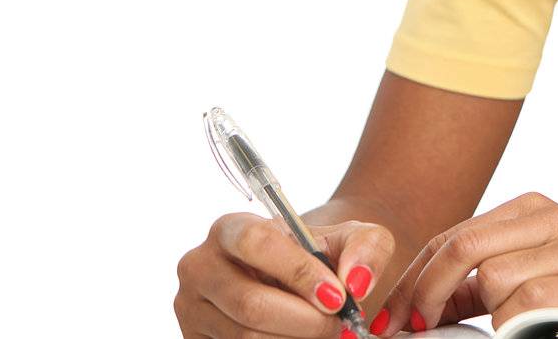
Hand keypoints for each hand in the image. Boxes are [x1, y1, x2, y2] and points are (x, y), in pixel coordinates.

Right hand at [174, 212, 394, 337]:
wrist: (305, 283)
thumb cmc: (325, 257)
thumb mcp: (354, 239)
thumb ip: (367, 248)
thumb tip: (356, 281)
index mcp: (231, 229)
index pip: (258, 243)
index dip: (300, 273)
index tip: (338, 297)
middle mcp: (200, 266)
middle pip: (250, 303)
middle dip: (305, 321)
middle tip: (339, 326)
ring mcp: (191, 309)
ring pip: (245, 337)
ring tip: (323, 332)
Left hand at [376, 192, 557, 337]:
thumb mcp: (551, 268)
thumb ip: (495, 278)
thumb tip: (431, 304)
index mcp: (537, 210)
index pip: (455, 235)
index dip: (416, 276)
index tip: (394, 314)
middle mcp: (555, 219)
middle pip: (463, 247)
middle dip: (426, 293)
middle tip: (411, 327)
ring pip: (494, 280)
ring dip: (486, 315)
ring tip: (504, 331)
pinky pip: (526, 305)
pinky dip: (515, 325)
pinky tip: (531, 331)